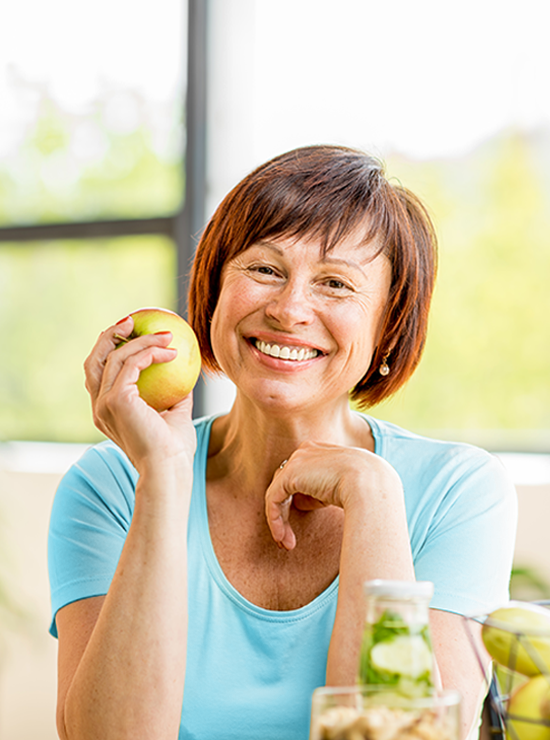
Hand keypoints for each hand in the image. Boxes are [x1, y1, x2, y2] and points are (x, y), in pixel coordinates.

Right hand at [83, 316, 196, 472]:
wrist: (169, 470)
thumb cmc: (174, 450)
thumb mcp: (176, 415)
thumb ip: (176, 395)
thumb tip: (185, 372)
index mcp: (107, 412)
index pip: (100, 374)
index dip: (111, 349)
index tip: (133, 334)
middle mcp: (99, 407)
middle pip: (94, 360)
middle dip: (110, 336)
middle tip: (133, 321)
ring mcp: (104, 403)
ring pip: (114, 357)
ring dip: (141, 341)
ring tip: (166, 334)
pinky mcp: (117, 400)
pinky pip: (132, 364)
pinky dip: (151, 352)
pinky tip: (172, 352)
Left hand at [265, 441, 402, 549]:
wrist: (370, 484)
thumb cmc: (364, 488)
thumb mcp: (339, 487)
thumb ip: (318, 491)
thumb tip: (300, 502)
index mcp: (318, 450)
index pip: (299, 474)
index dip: (296, 499)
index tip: (300, 523)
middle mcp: (305, 451)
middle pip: (285, 483)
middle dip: (284, 512)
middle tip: (287, 538)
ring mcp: (296, 460)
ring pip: (277, 493)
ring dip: (279, 520)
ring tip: (287, 544)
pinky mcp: (289, 474)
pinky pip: (273, 499)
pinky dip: (275, 519)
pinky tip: (282, 537)